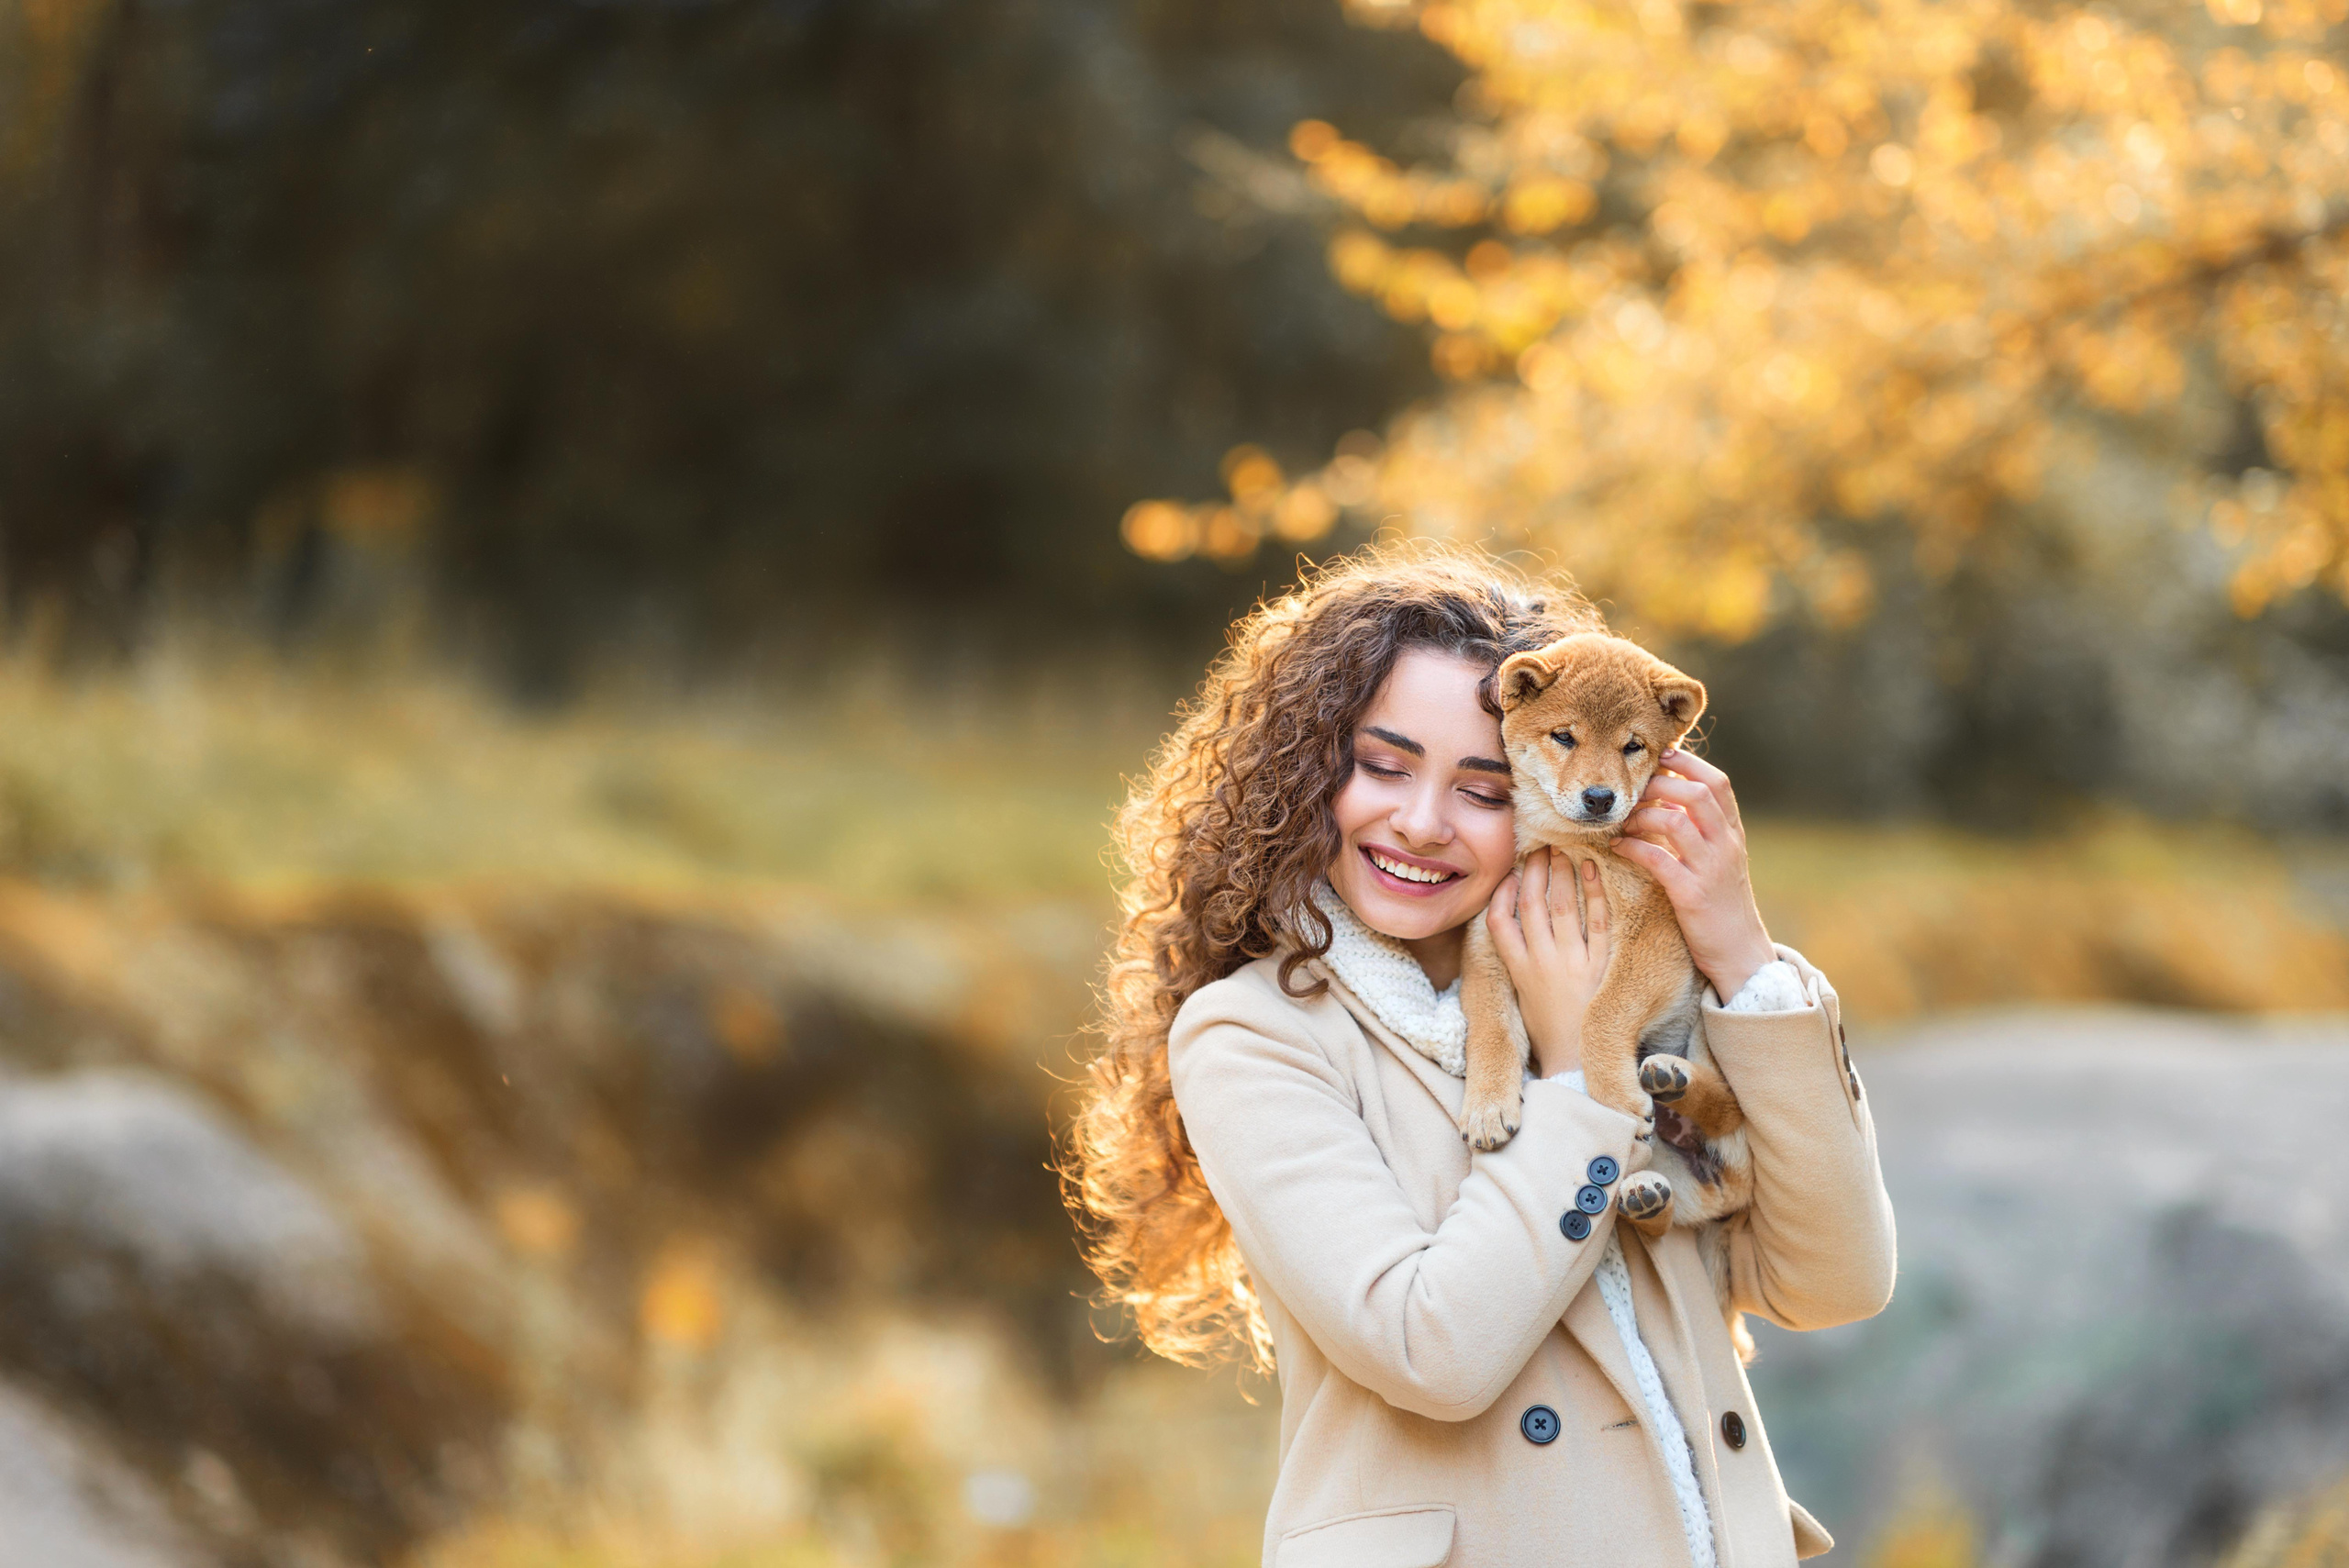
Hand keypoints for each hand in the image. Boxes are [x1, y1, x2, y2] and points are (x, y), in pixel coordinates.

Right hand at [1484, 848, 1610, 1078]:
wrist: (1574, 1059)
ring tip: (1562, 850)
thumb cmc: (1547, 1025)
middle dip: (1535, 871)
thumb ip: (1518, 956)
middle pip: (1534, 905)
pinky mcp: (1600, 967)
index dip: (1503, 892)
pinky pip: (1599, 922)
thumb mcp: (1521, 991)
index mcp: (1518, 969)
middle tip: (1539, 846)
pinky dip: (1595, 893)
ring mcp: (1572, 963)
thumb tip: (1514, 920)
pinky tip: (1592, 870)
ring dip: (1562, 873)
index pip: (1501, 921)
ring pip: (1564, 907)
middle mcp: (1542, 962)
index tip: (1511, 872)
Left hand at [1611, 748, 1775, 1000]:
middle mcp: (1726, 845)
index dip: (1689, 762)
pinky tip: (1618, 847)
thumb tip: (1668, 801)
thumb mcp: (1720, 861)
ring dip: (1642, 814)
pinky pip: (1658, 859)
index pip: (1718, 783)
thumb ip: (1702, 831)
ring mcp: (1711, 869)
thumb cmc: (1722, 904)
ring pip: (1676, 821)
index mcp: (1732, 834)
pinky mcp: (1692, 894)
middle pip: (1696, 793)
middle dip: (1659, 784)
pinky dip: (1633, 847)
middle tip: (1631, 792)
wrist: (1741, 953)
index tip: (1660, 756)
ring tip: (1623, 821)